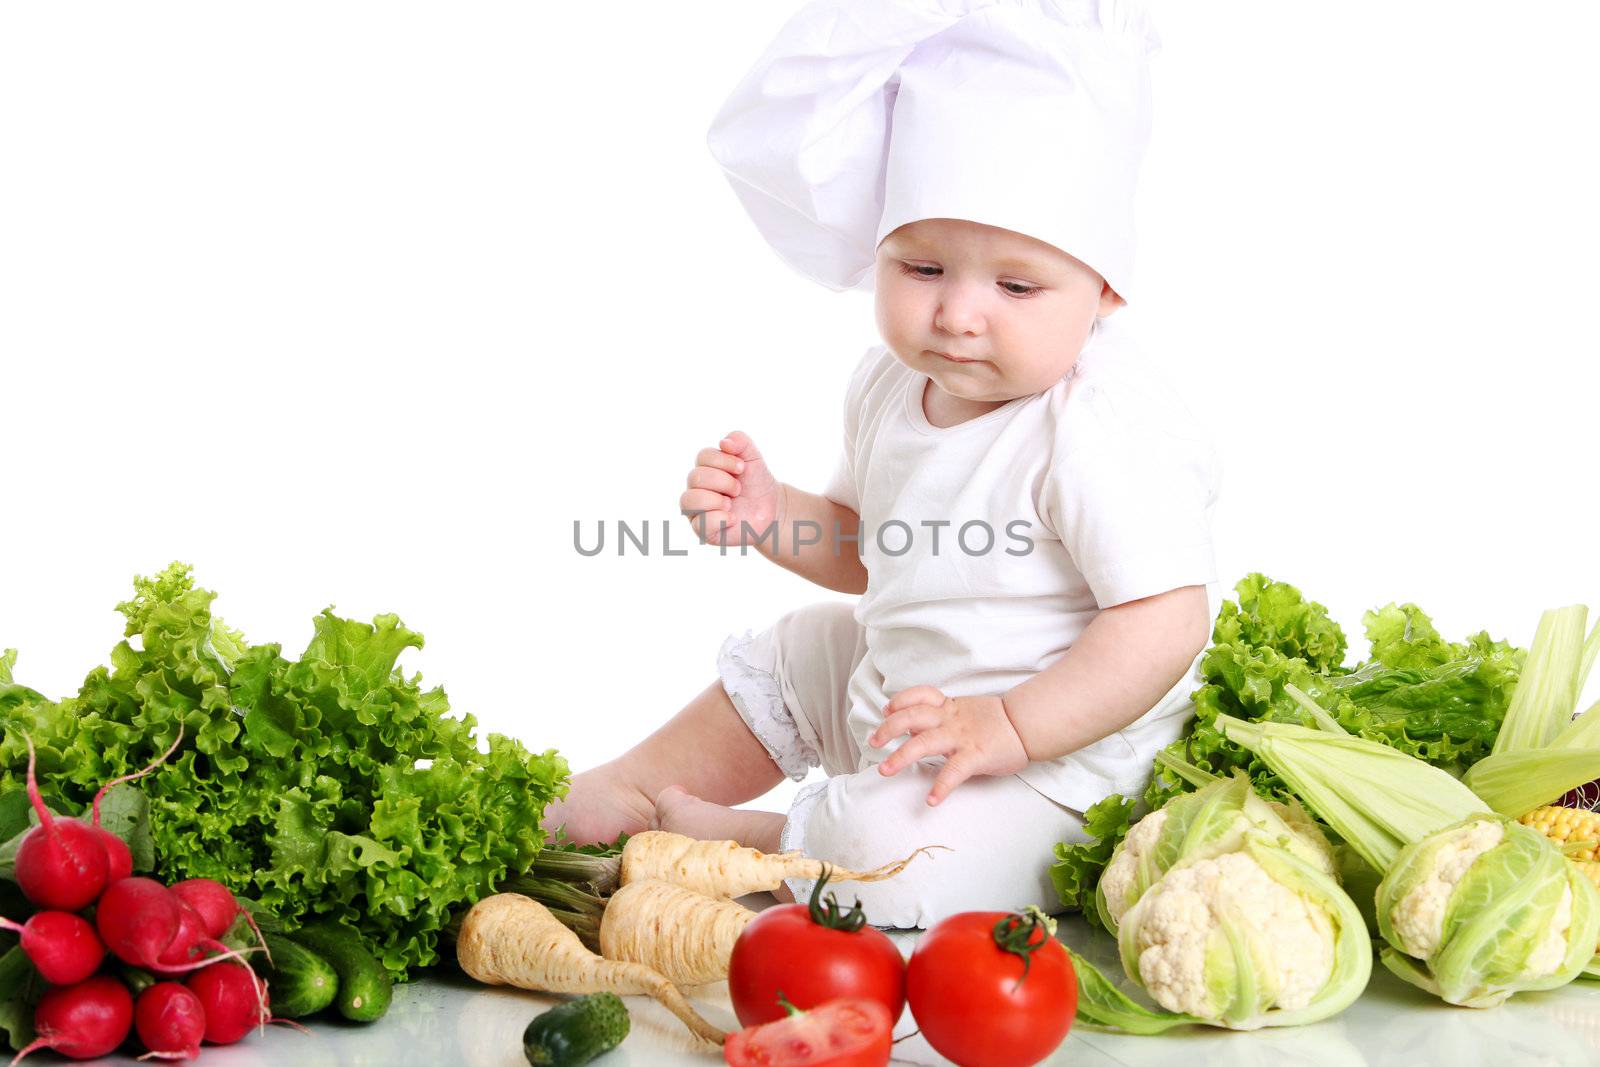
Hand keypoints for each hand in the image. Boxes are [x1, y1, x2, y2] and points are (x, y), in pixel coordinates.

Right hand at [679, 430, 783, 547]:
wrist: (771, 510)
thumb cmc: (757, 483)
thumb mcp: (753, 457)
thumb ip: (740, 441)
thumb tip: (724, 442)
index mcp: (706, 468)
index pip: (703, 457)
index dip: (724, 460)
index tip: (742, 468)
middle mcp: (697, 488)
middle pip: (695, 477)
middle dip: (723, 481)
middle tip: (738, 489)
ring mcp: (697, 509)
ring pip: (688, 500)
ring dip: (716, 500)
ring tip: (731, 504)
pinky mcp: (703, 530)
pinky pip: (698, 524)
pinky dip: (718, 519)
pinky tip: (732, 518)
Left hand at [868, 686, 1029, 805]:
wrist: (1027, 725)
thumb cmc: (997, 722)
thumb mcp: (966, 711)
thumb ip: (941, 716)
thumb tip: (914, 726)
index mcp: (950, 707)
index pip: (920, 696)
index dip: (901, 701)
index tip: (886, 710)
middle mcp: (951, 720)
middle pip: (912, 718)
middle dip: (888, 729)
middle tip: (873, 742)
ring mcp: (961, 737)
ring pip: (924, 743)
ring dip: (901, 757)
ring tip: (884, 770)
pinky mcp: (975, 755)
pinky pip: (954, 771)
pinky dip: (941, 787)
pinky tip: (931, 800)